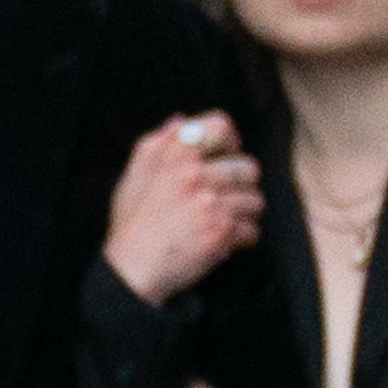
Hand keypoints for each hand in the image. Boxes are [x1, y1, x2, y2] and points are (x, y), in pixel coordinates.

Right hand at [104, 112, 263, 304]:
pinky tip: (223, 241)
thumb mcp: (133, 176)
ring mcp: (211, 202)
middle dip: (240, 185)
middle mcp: (195, 174)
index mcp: (173, 155)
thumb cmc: (133, 222)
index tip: (225, 156)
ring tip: (221, 221)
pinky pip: (253, 230)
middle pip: (248, 167)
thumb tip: (182, 120)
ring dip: (243, 214)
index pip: (220, 126)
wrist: (133, 267)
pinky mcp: (223, 230)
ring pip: (255, 200)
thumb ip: (157, 144)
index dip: (229, 141)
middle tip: (224, 198)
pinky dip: (242, 239)